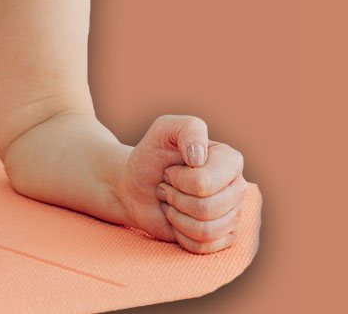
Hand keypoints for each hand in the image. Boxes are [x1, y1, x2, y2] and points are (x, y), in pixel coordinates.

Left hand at [116, 115, 246, 253]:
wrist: (136, 186)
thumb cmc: (150, 157)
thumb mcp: (163, 131)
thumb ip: (186, 128)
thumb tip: (199, 157)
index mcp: (230, 160)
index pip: (205, 184)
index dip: (178, 179)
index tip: (170, 170)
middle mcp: (238, 187)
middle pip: (207, 209)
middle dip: (175, 198)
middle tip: (167, 187)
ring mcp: (234, 214)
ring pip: (206, 230)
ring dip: (177, 216)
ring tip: (172, 201)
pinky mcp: (224, 238)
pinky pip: (203, 247)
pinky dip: (181, 235)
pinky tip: (177, 219)